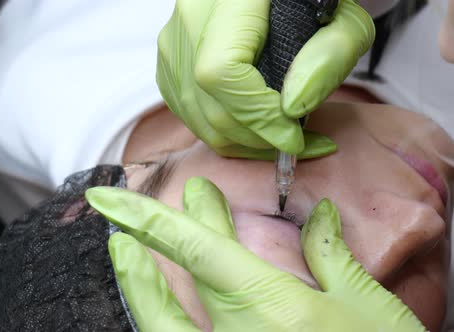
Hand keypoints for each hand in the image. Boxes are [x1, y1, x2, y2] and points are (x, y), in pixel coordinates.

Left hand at [85, 177, 425, 330]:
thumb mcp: (369, 311)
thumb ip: (333, 259)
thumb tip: (321, 215)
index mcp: (270, 307)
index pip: (195, 248)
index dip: (146, 218)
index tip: (109, 199)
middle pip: (183, 277)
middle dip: (162, 236)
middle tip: (142, 214)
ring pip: (161, 324)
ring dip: (141, 285)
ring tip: (126, 255)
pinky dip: (165, 320)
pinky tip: (162, 308)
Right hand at [156, 0, 374, 159]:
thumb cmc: (310, 2)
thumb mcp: (342, 18)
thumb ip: (329, 56)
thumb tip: (291, 109)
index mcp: (229, 2)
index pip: (222, 73)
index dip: (257, 115)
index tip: (295, 135)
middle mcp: (190, 22)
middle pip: (209, 106)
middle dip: (258, 138)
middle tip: (300, 142)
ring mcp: (173, 45)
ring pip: (197, 119)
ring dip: (242, 140)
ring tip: (281, 138)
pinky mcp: (170, 64)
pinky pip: (190, 114)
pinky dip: (225, 131)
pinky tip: (256, 127)